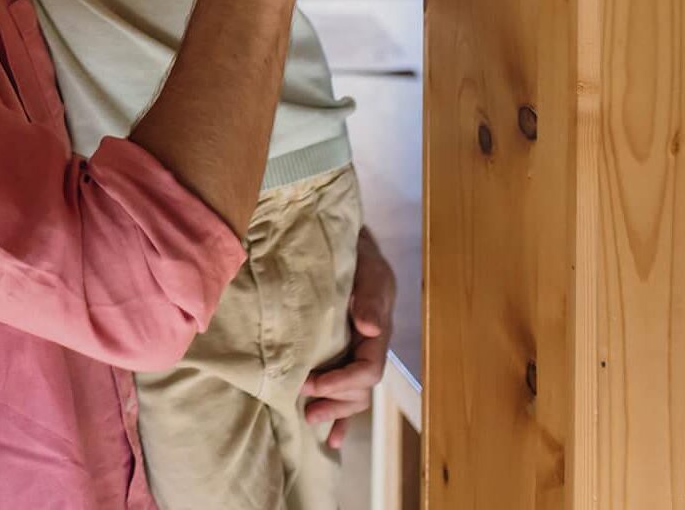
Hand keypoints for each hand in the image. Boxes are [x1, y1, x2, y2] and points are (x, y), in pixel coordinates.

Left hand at [300, 227, 395, 447]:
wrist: (347, 246)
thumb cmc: (359, 257)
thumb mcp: (368, 271)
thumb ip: (370, 297)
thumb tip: (370, 328)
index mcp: (377, 335)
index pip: (367, 371)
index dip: (341, 383)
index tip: (312, 383)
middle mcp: (368, 348)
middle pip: (359, 390)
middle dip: (334, 403)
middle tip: (307, 410)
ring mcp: (356, 353)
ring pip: (352, 394)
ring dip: (334, 412)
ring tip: (310, 420)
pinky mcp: (342, 353)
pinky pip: (345, 390)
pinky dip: (341, 416)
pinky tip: (332, 439)